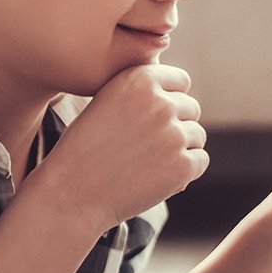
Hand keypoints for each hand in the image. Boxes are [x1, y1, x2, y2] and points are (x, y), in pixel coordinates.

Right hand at [32, 64, 206, 232]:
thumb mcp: (107, 102)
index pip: (181, 81)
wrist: (71, 192)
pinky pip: (200, 161)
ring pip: (197, 136)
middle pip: (192, 108)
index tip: (155, 118)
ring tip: (147, 163)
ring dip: (181, 149)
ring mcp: (174, 134)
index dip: (170, 100)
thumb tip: (178, 94)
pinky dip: (185, 171)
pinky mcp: (183, 165)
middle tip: (148, 147)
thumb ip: (142, 92)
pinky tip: (157, 177)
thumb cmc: (85, 148)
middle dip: (176, 125)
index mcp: (140, 80)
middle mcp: (160, 103)